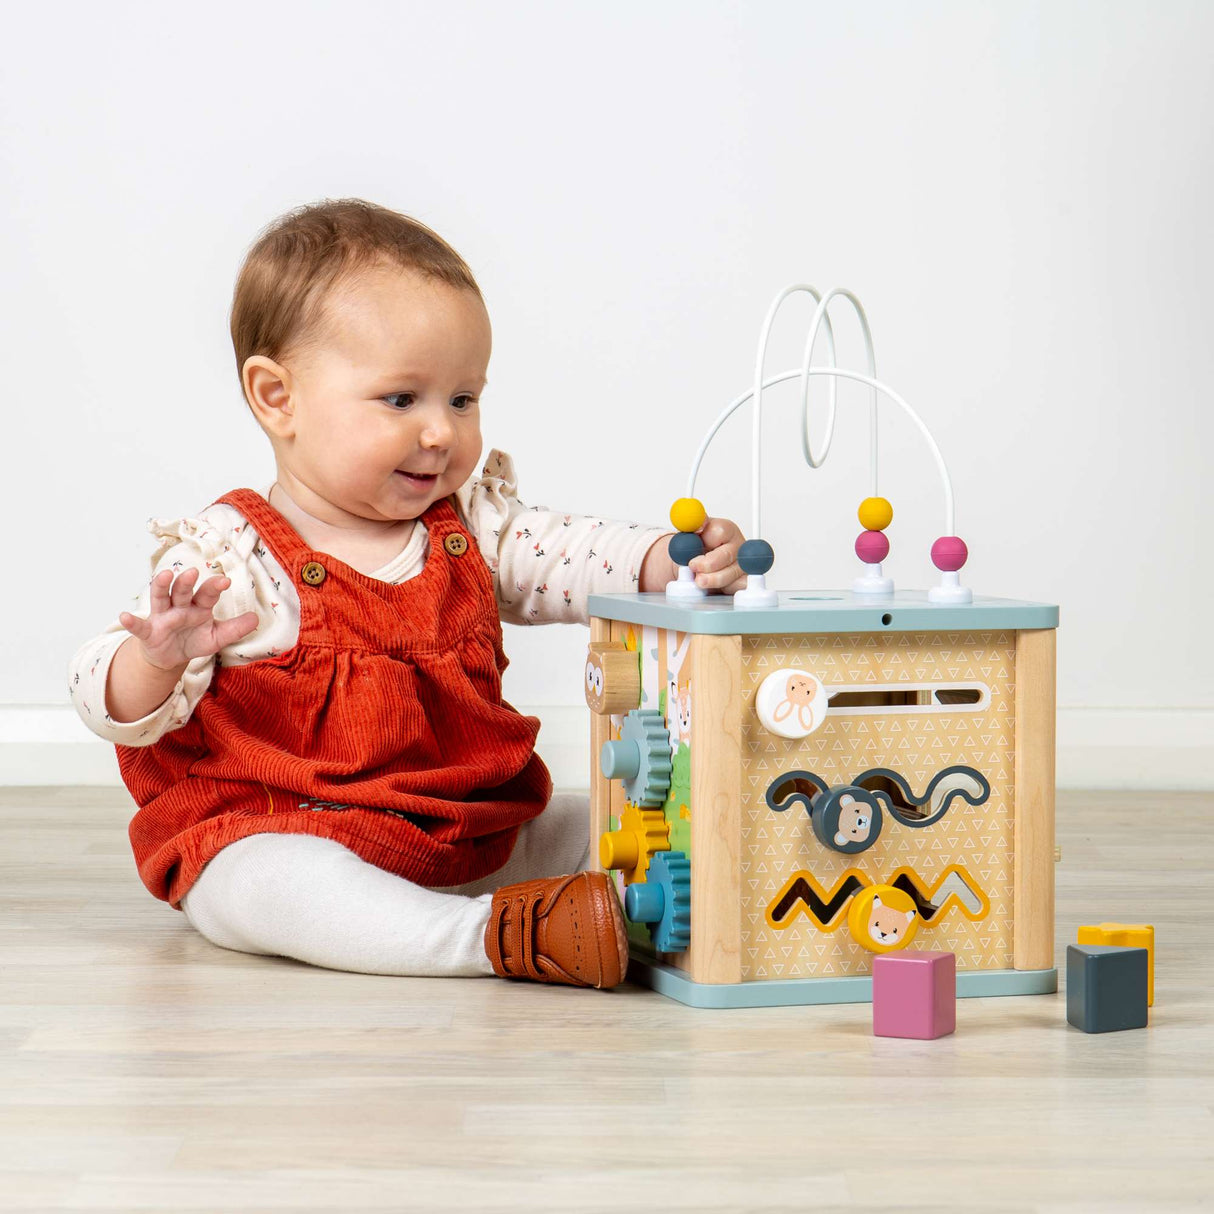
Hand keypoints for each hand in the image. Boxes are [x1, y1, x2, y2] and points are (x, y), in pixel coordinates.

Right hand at [119, 568, 259, 670]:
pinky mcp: (148, 631)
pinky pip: (139, 626)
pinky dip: (131, 622)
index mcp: (199, 606)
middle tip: (192, 572)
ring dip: (161, 587)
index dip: (214, 587)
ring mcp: (162, 617)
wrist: (171, 657)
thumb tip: (256, 619)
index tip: (225, 580)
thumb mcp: (217, 637)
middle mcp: (180, 607)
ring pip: (160, 598)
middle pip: (183, 591)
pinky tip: (124, 616)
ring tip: (163, 576)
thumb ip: (235, 629)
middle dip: (187, 582)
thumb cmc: (194, 640)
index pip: (207, 594)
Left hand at [639, 516, 746, 594]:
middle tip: (693, 567)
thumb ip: (690, 525)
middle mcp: (738, 545)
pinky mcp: (744, 581)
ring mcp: (743, 564)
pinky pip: (736, 587)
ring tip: (698, 580)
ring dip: (712, 580)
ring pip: (730, 574)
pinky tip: (712, 586)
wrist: (698, 566)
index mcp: (726, 529)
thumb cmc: (697, 548)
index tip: (692, 553)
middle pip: (727, 555)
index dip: (706, 542)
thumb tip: (694, 520)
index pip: (720, 532)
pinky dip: (721, 589)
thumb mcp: (689, 534)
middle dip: (708, 564)